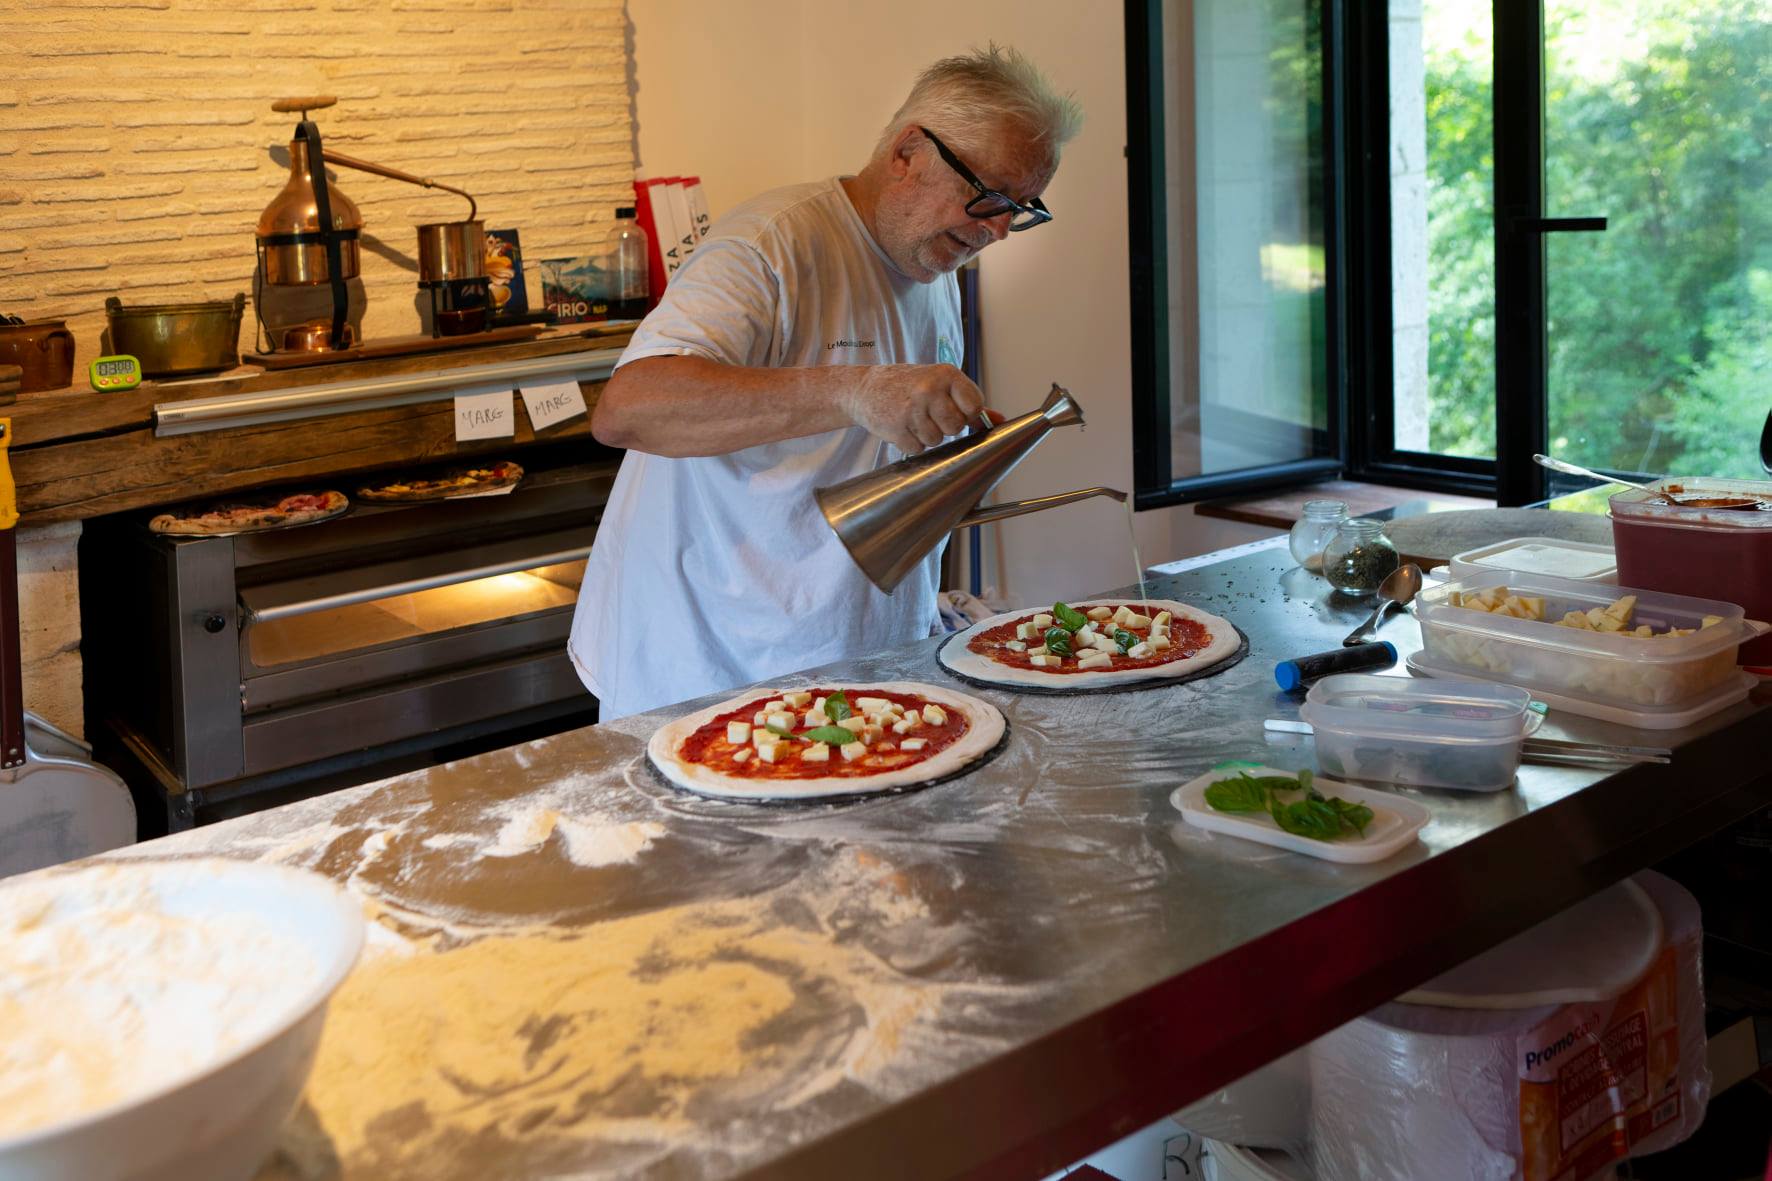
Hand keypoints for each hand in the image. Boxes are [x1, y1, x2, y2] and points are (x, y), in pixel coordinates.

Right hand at [839, 364, 988, 451]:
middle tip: (929, 414)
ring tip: (913, 419)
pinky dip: (911, 443)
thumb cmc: (908, 385)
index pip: (974, 406)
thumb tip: (999, 419)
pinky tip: (902, 427)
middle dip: (945, 426)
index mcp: (945, 374)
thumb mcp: (940, 384)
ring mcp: (911, 409)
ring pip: (937, 440)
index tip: (955, 409)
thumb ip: (969, 401)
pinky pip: (918, 449)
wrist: (865, 388)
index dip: (966, 413)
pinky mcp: (896, 427)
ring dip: (927, 436)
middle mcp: (929, 389)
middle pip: (956, 427)